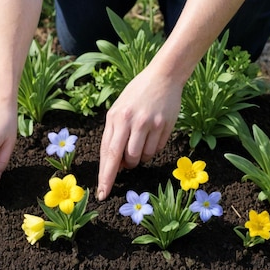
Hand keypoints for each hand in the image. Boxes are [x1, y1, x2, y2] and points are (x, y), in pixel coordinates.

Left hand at [97, 67, 181, 200]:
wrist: (163, 76)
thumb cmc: (136, 95)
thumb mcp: (118, 110)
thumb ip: (113, 135)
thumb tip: (115, 164)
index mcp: (117, 117)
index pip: (109, 153)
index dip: (106, 176)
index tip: (102, 193)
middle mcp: (132, 121)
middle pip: (126, 158)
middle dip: (125, 168)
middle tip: (127, 162)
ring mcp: (150, 123)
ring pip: (142, 157)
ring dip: (139, 158)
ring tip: (140, 142)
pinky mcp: (166, 126)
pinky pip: (156, 150)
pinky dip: (152, 149)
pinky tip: (152, 135)